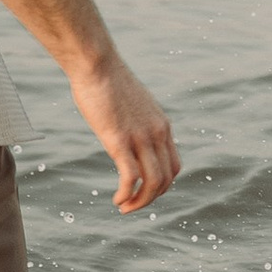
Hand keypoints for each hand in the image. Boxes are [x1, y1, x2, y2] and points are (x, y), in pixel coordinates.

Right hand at [67, 47, 179, 210]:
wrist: (97, 63)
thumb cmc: (106, 80)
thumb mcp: (130, 103)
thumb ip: (134, 120)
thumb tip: (125, 128)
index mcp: (162, 125)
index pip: (174, 166)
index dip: (162, 185)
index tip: (143, 191)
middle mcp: (157, 133)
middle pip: (167, 178)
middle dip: (151, 198)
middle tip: (131, 206)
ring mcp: (140, 137)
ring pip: (153, 182)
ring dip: (140, 202)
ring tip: (124, 207)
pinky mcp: (119, 140)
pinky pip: (131, 177)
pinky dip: (127, 194)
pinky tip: (117, 199)